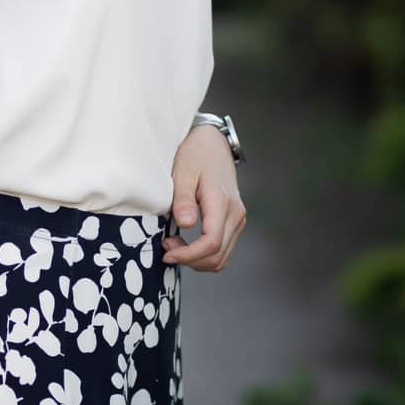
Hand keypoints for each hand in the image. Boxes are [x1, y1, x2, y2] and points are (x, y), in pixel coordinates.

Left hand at [164, 123, 246, 271]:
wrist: (213, 143)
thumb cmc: (195, 155)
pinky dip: (205, 255)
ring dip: (198, 261)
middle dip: (190, 260)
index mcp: (222, 202)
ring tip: (174, 246)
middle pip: (218, 256)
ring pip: (222, 257)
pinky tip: (187, 244)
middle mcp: (235, 214)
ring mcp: (238, 219)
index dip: (189, 255)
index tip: (167, 254)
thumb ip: (183, 199)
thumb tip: (185, 224)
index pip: (211, 242)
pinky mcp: (234, 221)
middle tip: (166, 250)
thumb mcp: (183, 173)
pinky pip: (223, 249)